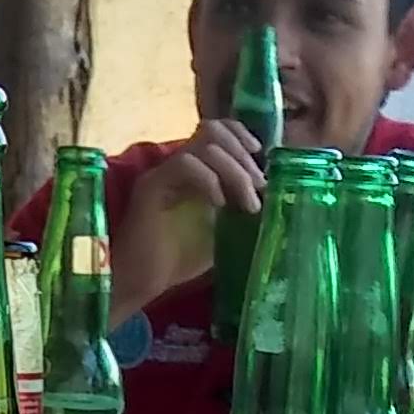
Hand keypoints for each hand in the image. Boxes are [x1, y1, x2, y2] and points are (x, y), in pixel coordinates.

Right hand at [108, 116, 266, 323]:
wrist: (140, 282)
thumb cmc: (177, 260)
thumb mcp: (221, 232)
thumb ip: (239, 211)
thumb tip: (273, 202)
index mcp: (193, 171)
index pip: (217, 131)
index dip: (241, 136)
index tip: (260, 158)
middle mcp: (177, 165)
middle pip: (214, 132)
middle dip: (244, 158)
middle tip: (260, 189)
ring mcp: (163, 174)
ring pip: (204, 147)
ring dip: (234, 172)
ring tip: (247, 204)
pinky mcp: (151, 187)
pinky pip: (184, 165)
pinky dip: (208, 180)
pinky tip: (219, 204)